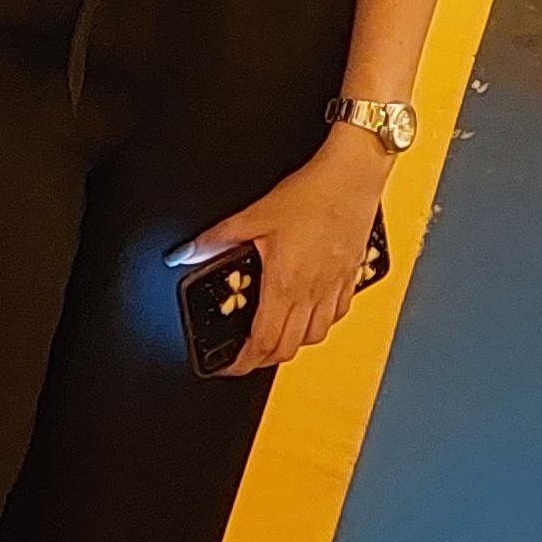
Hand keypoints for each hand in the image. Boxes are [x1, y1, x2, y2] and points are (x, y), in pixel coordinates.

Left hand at [177, 130, 383, 375]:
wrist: (352, 177)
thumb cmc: (312, 194)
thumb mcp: (254, 215)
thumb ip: (218, 238)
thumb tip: (188, 252)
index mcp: (285, 284)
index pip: (263, 342)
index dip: (243, 362)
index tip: (230, 365)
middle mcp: (312, 293)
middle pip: (288, 348)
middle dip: (263, 359)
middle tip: (247, 355)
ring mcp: (334, 288)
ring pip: (314, 337)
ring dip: (293, 344)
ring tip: (276, 337)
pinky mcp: (350, 278)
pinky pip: (336, 316)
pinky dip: (320, 324)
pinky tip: (310, 312)